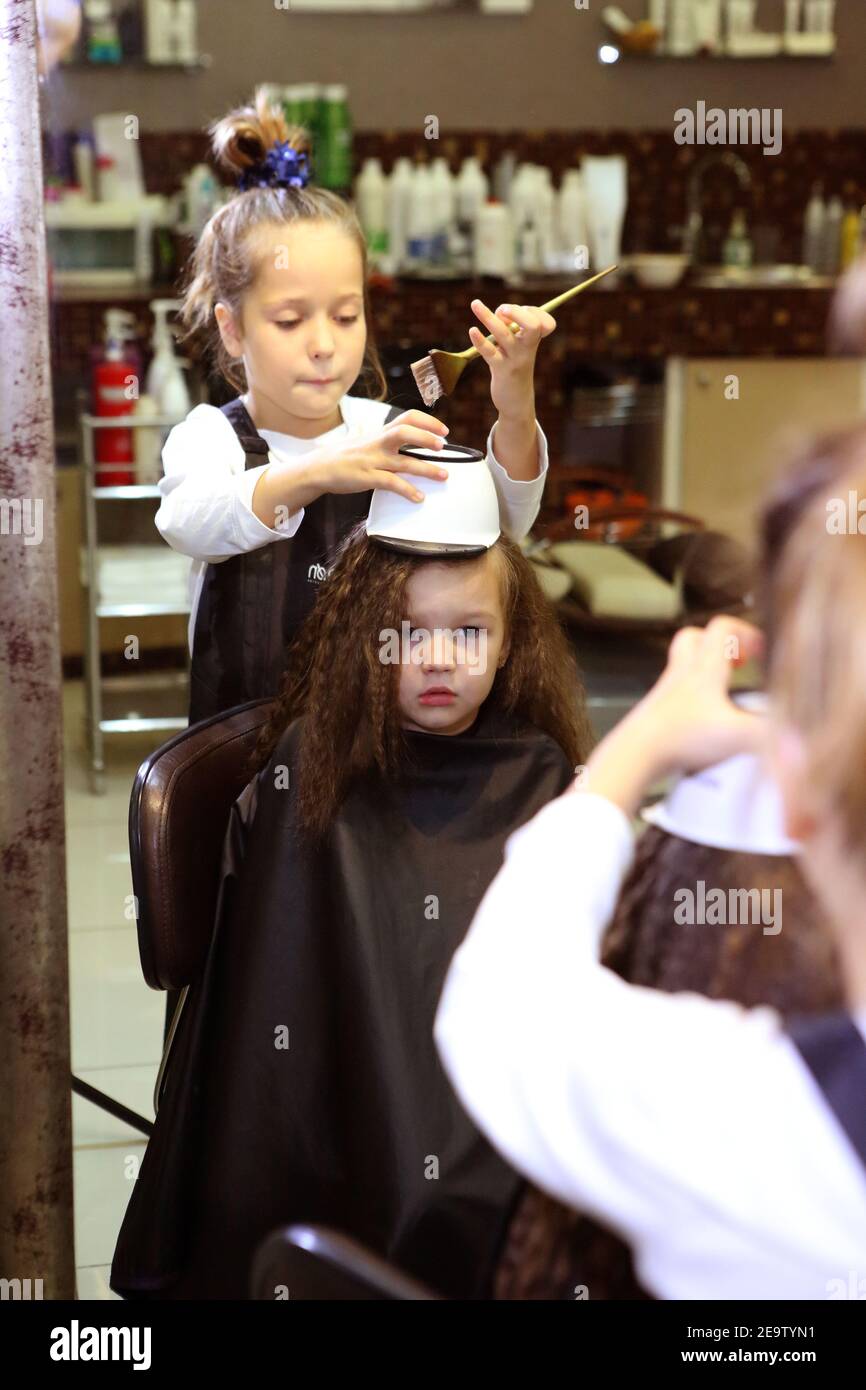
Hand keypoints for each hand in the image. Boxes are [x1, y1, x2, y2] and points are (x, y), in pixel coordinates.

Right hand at [311, 409, 451, 502]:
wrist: (319, 468)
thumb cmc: (346, 455)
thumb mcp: (366, 441)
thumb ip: (386, 439)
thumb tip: (408, 439)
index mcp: (380, 433)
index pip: (407, 418)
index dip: (427, 421)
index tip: (443, 430)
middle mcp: (377, 443)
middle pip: (404, 432)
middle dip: (426, 438)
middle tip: (443, 446)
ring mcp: (372, 460)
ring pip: (404, 461)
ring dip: (427, 469)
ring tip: (443, 475)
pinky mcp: (367, 477)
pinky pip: (391, 483)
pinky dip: (408, 491)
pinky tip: (418, 497)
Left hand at [467, 299, 555, 419]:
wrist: (516, 399)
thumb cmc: (514, 365)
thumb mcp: (517, 345)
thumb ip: (511, 327)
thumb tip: (498, 313)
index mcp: (534, 340)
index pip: (546, 322)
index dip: (532, 311)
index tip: (516, 314)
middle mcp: (528, 348)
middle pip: (533, 326)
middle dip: (517, 312)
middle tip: (502, 310)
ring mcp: (515, 359)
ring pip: (504, 334)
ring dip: (488, 318)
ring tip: (475, 304)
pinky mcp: (501, 369)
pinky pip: (489, 352)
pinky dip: (479, 340)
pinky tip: (472, 331)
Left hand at [576, 616, 765, 816]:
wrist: (633, 755)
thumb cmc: (680, 739)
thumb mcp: (736, 736)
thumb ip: (771, 736)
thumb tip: (798, 740)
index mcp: (703, 670)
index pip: (722, 627)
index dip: (745, 633)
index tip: (763, 653)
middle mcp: (681, 675)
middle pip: (693, 638)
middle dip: (719, 645)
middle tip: (738, 663)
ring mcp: (664, 693)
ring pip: (683, 666)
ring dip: (705, 672)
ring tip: (726, 696)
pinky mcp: (655, 714)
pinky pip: (675, 695)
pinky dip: (692, 700)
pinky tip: (705, 724)